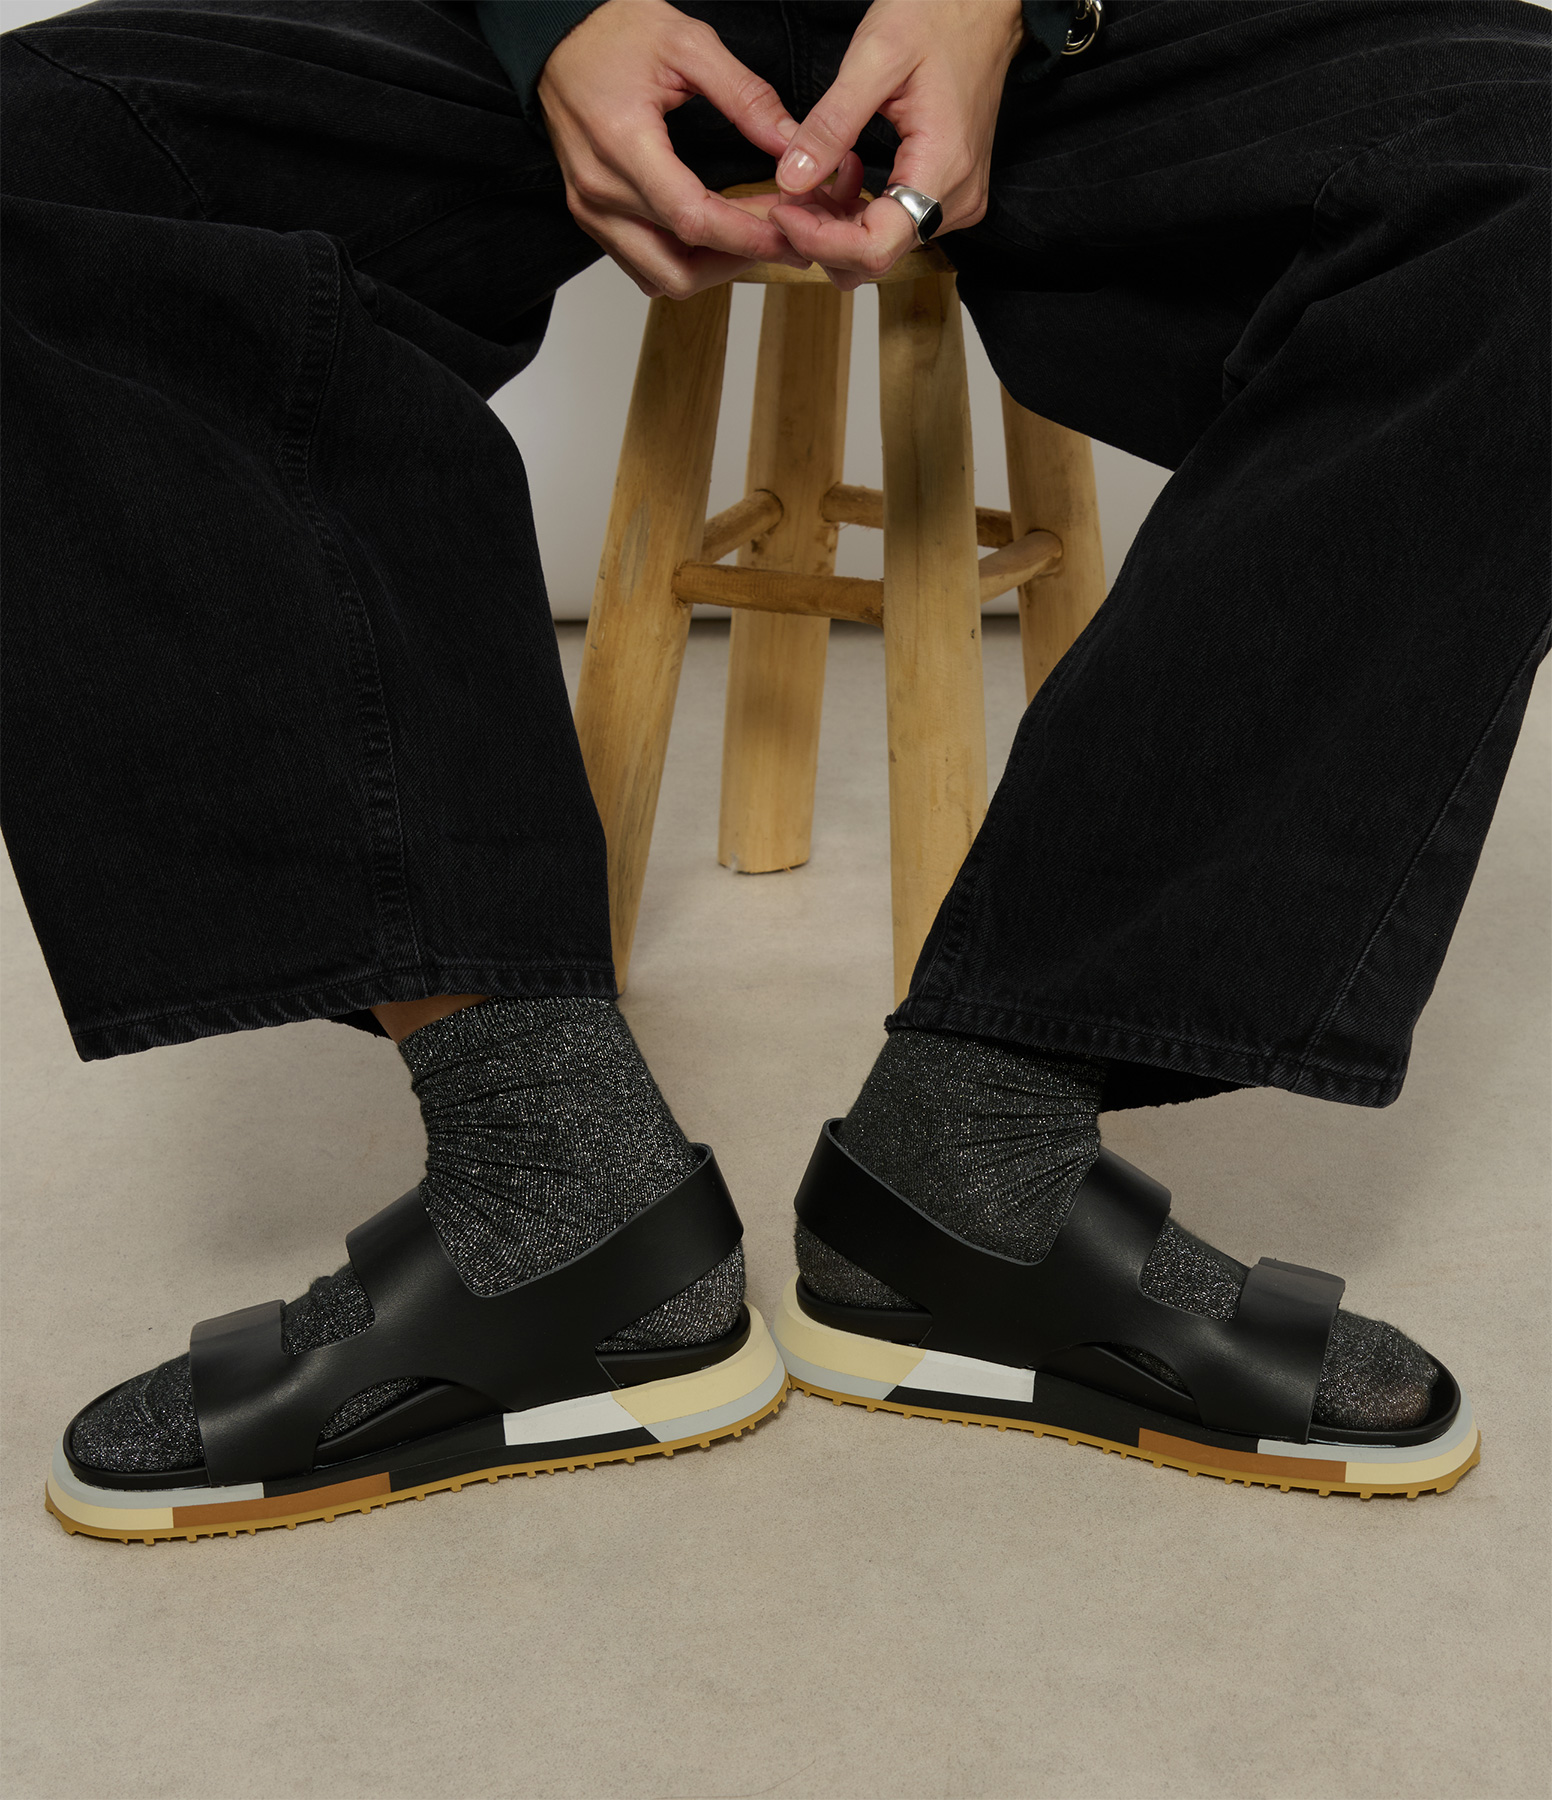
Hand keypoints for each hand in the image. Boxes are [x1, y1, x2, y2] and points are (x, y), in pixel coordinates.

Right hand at [538, 0, 811, 298]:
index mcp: (621, 144)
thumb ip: (745, 95)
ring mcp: (592, 211)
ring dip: (712, 269)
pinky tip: (716, 236)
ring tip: (752, 237)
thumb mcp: (688, 44)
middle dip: (736, 262)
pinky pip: (643, 265)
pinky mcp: (592, 218)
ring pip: (661, 278)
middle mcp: (599, 191)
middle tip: (781, 238)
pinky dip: (685, 262)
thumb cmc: (613, 33)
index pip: (691, 218)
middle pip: (678, 269)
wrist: (558, 38)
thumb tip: (791, 143)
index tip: (789, 236)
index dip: (746, 236)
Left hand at [768, 0, 1024, 290]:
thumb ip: (832, 124)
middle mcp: (956, 201)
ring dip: (834, 228)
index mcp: (943, 168)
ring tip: (807, 182)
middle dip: (819, 236)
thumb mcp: (875, 57)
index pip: (874, 247)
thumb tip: (791, 179)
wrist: (985, 7)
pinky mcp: (946, 196)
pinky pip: (892, 227)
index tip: (780, 211)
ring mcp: (955, 202)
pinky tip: (839, 177)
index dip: (819, 241)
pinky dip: (855, 214)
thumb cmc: (938, 16)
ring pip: (880, 247)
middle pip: (874, 256)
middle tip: (783, 195)